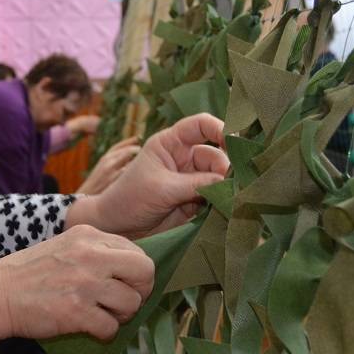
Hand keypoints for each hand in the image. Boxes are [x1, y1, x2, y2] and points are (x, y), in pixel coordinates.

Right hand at [0, 225, 153, 346]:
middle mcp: (91, 255)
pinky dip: (104, 333)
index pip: (138, 252)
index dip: (137, 274)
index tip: (124, 285)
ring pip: (132, 303)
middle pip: (145, 273)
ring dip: (122, 316)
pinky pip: (111, 327)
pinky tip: (89, 328)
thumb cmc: (29, 274)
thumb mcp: (65, 246)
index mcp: (89, 235)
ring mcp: (84, 284)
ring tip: (103, 316)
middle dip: (140, 292)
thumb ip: (96, 251)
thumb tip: (132, 270)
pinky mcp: (76, 312)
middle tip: (124, 303)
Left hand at [66, 113, 228, 239]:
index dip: (220, 128)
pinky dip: (223, 203)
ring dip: (228, 188)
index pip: (201, 125)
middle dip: (227, 169)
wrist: (116, 228)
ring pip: (219, 179)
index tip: (235, 140)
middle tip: (236, 185)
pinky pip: (216, 198)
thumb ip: (196, 184)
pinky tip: (229, 209)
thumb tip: (229, 182)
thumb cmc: (129, 199)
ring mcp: (191, 180)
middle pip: (216, 156)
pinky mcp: (195, 202)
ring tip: (234, 199)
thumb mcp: (162, 188)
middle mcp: (184, 158)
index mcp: (171, 143)